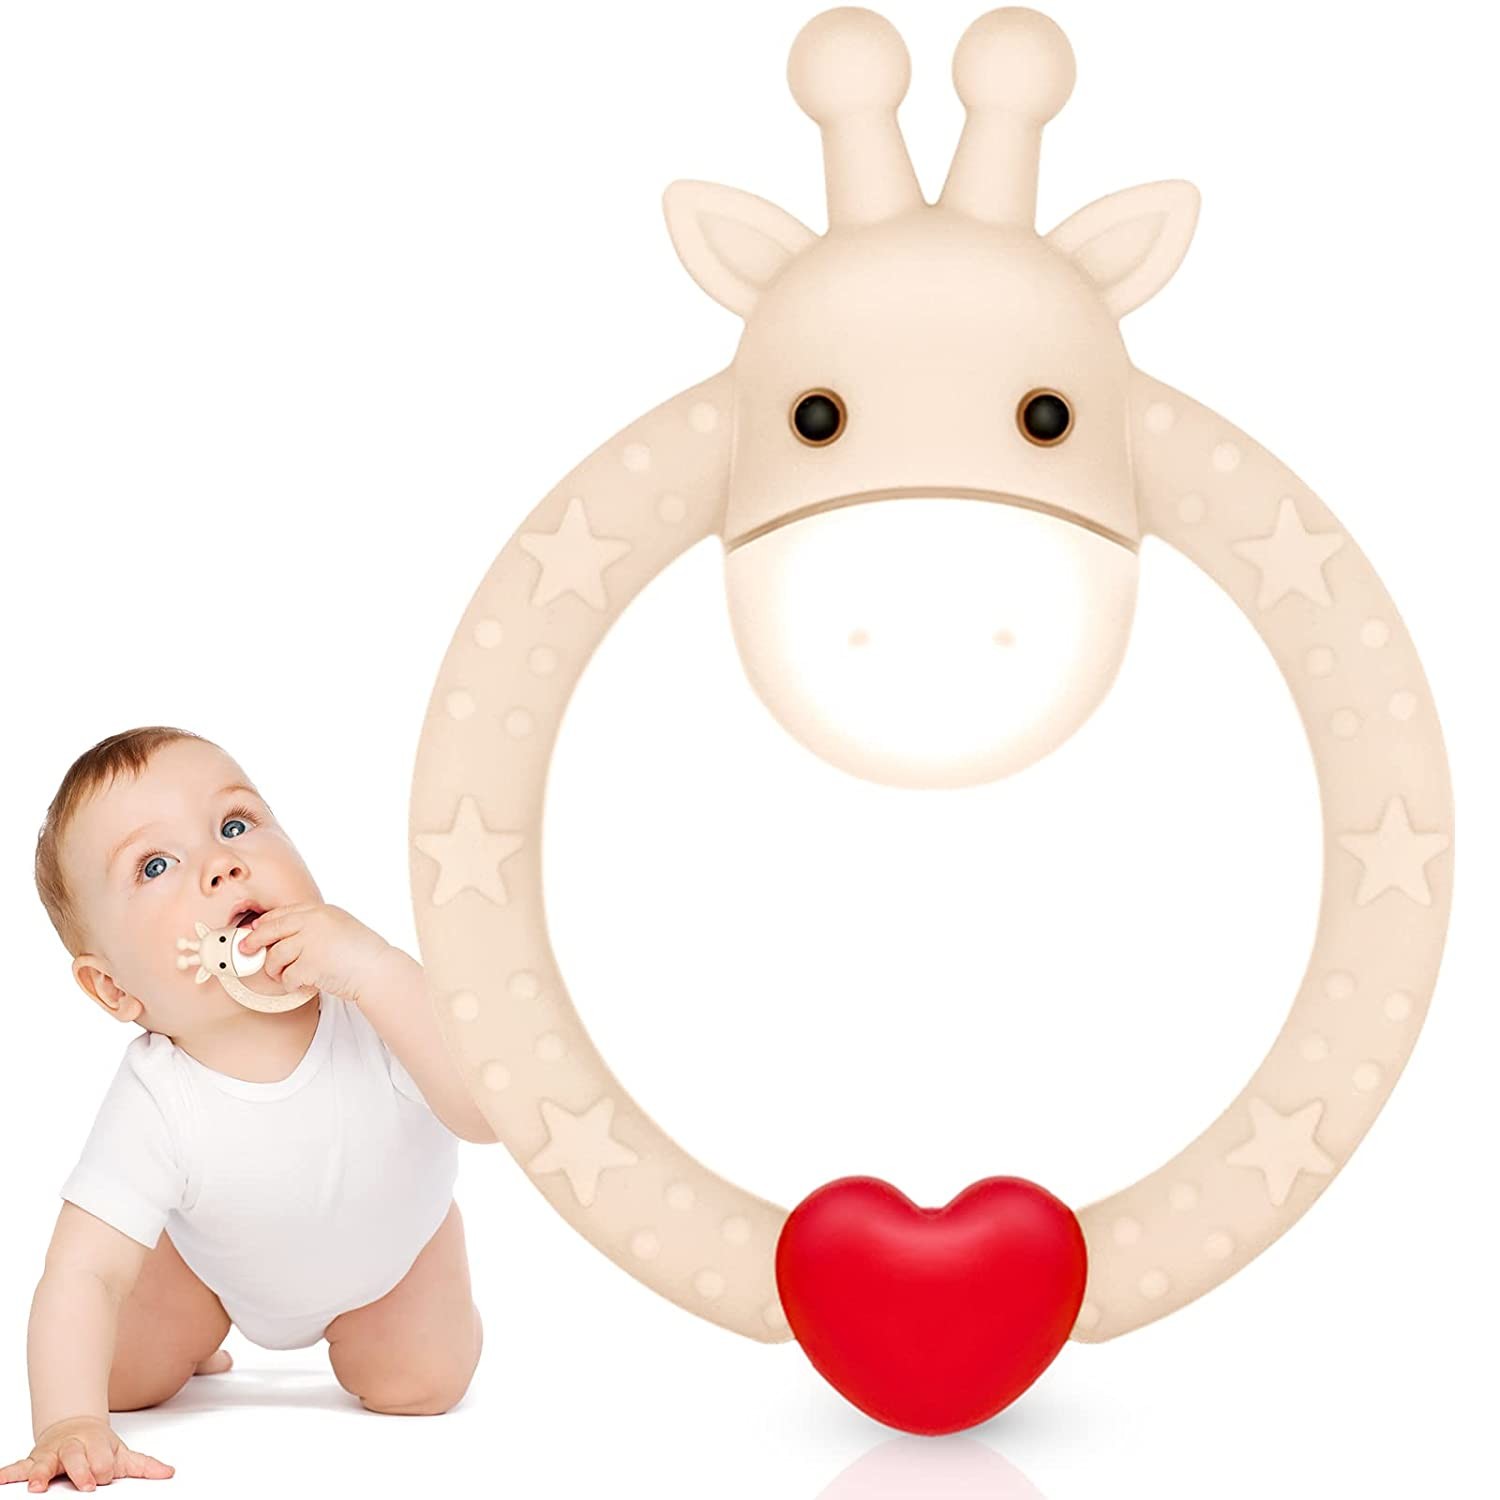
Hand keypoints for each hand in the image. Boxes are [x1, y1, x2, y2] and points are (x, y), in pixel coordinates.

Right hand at [0, 1415, 172, 1490]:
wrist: (75, 1427)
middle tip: (85, 1483)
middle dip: (80, 1470)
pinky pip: (17, 1467)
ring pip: (44, 1463)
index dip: (102, 1466)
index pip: (100, 1457)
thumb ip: (143, 1466)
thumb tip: (168, 1474)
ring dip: (39, 1474)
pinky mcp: (32, 1462)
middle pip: (74, 1458)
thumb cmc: (97, 1447)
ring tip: (35, 1486)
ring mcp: (50, 1455)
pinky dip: (8, 1474)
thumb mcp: (122, 1454)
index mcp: (94, 1444)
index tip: (104, 1476)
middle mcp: (70, 1447)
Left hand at [238, 902, 393, 1004]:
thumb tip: (280, 936)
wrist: (378, 970)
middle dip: (253, 942)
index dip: (264, 923)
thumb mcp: (339, 926)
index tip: (255, 931)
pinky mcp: (310, 964)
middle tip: (245, 951)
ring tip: (285, 976)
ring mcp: (311, 942)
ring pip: (275, 956)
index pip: (282, 913)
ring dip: (275, 970)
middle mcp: (314, 922)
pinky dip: (290, 984)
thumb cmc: (361, 952)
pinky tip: (301, 985)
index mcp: (320, 911)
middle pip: (270, 929)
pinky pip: (287, 977)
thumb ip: (314, 926)